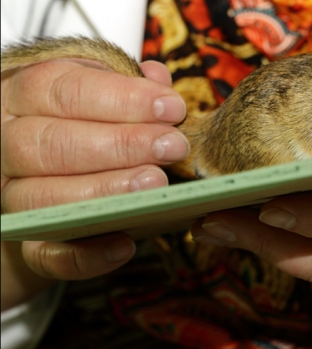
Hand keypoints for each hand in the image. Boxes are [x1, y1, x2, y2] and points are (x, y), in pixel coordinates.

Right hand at [1, 58, 187, 309]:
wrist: (51, 179)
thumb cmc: (84, 130)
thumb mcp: (102, 98)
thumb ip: (127, 87)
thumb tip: (158, 77)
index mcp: (28, 98)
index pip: (64, 90)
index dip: (122, 99)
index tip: (172, 108)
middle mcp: (10, 144)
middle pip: (50, 142)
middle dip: (120, 144)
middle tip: (173, 146)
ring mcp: (12, 196)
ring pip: (42, 197)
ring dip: (105, 190)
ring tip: (156, 184)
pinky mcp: (29, 243)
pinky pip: (46, 254)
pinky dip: (86, 254)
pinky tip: (126, 244)